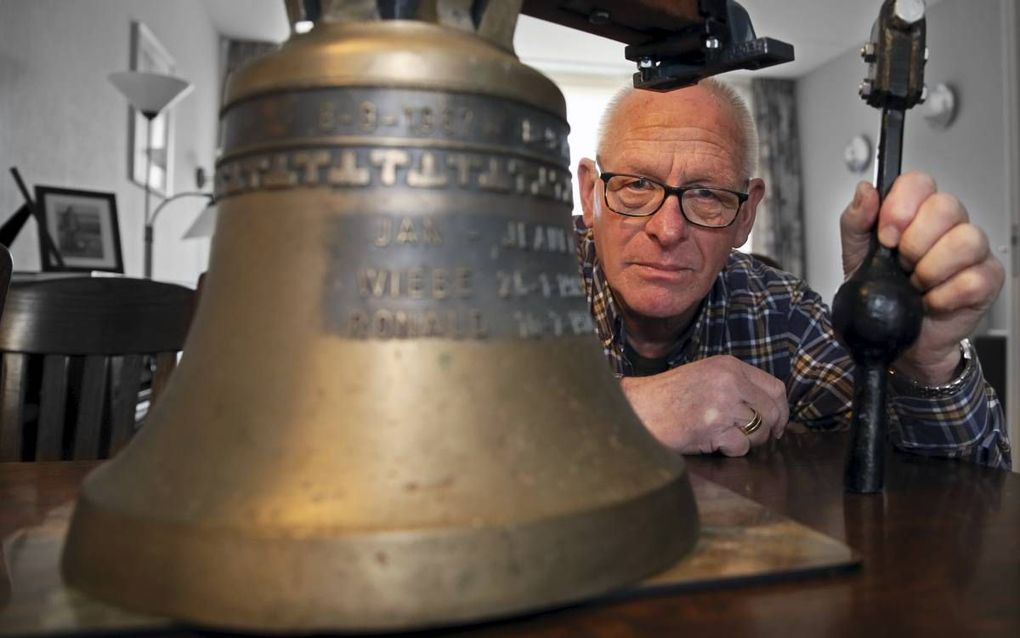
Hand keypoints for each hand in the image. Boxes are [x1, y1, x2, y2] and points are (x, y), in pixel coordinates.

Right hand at [619, 355, 788, 455]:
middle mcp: (730, 382)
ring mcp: (722, 405)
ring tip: (722, 436)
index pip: (776, 388)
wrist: (636, 408)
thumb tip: (770, 409)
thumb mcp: (704, 375)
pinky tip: (710, 442)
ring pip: (759, 432)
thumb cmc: (666, 396)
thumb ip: (736, 385)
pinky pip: (740, 447)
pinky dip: (729, 451)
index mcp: (729, 366)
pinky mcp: (713, 428)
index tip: (776, 424)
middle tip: (753, 439)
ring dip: (746, 441)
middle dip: (767, 431)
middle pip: (772, 412)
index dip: (781, 411)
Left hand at [840, 172, 1004, 382]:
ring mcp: (973, 251)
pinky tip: (930, 301)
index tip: (885, 236)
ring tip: (916, 284)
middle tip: (901, 264)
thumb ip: (855, 221)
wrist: (897, 339)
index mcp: (918, 211)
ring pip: (964, 241)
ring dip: (930, 269)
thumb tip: (865, 192)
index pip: (919, 182)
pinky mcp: (987, 279)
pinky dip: (943, 296)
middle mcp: (949, 225)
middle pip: (946, 207)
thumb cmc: (882, 293)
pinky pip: (972, 279)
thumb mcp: (857, 255)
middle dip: (914, 242)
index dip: (900, 207)